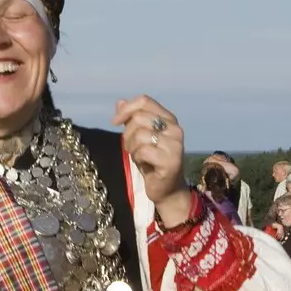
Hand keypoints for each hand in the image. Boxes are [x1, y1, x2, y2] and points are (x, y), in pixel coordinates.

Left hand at [114, 94, 193, 224]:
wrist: (167, 189)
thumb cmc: (152, 161)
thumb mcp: (139, 137)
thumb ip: (131, 119)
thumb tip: (120, 102)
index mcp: (168, 119)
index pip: (145, 101)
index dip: (127, 109)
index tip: (115, 122)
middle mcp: (175, 128)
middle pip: (139, 118)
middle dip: (128, 134)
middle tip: (132, 148)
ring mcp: (174, 145)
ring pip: (139, 135)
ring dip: (132, 148)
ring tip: (139, 157)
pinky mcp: (170, 161)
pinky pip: (143, 151)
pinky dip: (138, 158)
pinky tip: (144, 164)